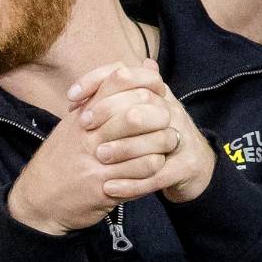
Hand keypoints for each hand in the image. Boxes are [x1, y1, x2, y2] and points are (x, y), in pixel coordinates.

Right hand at [9, 61, 174, 234]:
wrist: (37, 199)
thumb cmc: (60, 161)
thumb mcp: (75, 124)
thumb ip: (105, 98)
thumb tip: (141, 69)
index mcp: (83, 112)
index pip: (120, 78)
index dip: (146, 81)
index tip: (155, 93)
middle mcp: (89, 132)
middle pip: (139, 108)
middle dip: (161, 114)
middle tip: (167, 121)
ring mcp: (97, 159)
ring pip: (149, 141)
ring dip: (164, 143)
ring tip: (167, 145)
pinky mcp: (105, 185)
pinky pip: (144, 170)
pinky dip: (155, 166)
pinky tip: (153, 166)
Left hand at [70, 60, 215, 204]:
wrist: (190, 167)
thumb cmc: (151, 137)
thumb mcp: (130, 117)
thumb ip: (105, 107)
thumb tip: (74, 98)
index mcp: (154, 93)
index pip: (125, 73)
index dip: (96, 80)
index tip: (71, 97)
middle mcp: (171, 109)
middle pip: (142, 98)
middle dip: (108, 111)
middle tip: (84, 127)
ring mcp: (182, 136)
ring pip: (154, 136)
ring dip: (122, 148)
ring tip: (98, 157)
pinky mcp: (187, 165)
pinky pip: (158, 174)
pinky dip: (132, 183)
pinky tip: (109, 188)